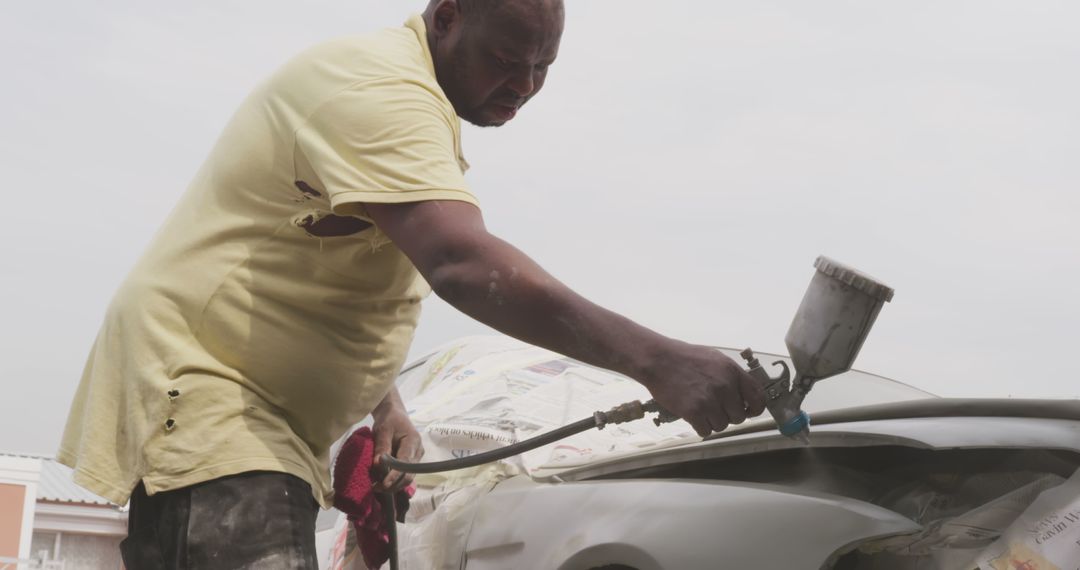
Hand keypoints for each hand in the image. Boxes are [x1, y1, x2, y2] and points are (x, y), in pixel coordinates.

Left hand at [371, 405, 423, 492]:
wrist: (394, 414)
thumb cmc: (389, 420)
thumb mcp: (383, 430)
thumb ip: (382, 447)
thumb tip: (377, 465)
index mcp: (413, 441)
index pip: (405, 462)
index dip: (395, 475)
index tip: (384, 484)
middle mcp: (418, 451)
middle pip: (409, 474)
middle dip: (394, 484)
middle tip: (376, 488)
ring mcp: (416, 458)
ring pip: (407, 477)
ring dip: (394, 485)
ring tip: (377, 487)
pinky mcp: (411, 462)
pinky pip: (404, 474)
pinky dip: (394, 480)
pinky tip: (383, 482)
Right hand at [640, 341, 766, 436]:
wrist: (658, 360)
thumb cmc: (684, 358)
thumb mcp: (715, 359)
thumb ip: (732, 376)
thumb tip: (744, 393)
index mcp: (732, 372)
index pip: (757, 398)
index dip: (755, 409)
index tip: (749, 412)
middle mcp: (724, 387)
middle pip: (739, 417)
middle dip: (728, 415)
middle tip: (715, 408)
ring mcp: (709, 400)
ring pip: (722, 426)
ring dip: (712, 421)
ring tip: (701, 409)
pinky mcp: (693, 412)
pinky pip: (705, 431)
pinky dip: (700, 426)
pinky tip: (694, 415)